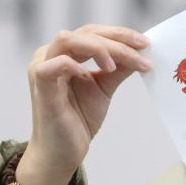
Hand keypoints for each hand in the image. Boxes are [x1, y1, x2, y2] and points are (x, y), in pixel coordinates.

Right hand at [17, 24, 151, 184]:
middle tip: (141, 52)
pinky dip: (74, 64)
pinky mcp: (40, 87)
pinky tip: (94, 74)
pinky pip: (53, 65)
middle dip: (117, 40)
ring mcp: (41, 69)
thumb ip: (120, 68)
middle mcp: (49, 55)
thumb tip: (142, 50)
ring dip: (98, 48)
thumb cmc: (79, 118)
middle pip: (85, 32)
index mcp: (64, 53)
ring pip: (68, 40)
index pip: (93, 32)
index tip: (145, 44)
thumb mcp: (105, 87)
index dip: (120, 34)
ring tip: (114, 67)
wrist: (63, 152)